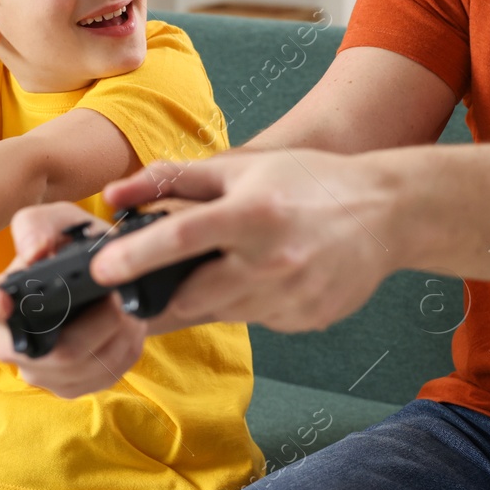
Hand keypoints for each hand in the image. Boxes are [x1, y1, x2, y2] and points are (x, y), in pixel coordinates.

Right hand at [0, 203, 149, 398]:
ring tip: (124, 305)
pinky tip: (127, 325)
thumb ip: (39, 225)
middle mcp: (11, 341)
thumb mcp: (60, 221)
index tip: (2, 302)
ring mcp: (41, 371)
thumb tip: (33, 252)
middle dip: (95, 320)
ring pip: (84, 363)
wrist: (113, 279)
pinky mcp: (71, 386)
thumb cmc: (75, 247)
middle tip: (115, 295)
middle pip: (54, 350)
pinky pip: (105, 372)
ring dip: (116, 330)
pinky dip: (125, 344)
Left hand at [93, 148, 402, 332]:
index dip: (136, 257)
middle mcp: (271, 261)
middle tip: (157, 282)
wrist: (387, 212)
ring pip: (220, 312)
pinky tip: (269, 276)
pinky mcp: (304, 321)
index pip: (181, 239)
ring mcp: (290, 298)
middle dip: (164, 295)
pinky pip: (255, 320)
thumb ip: (174, 180)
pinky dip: (247, 303)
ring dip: (207, 297)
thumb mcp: (244, 168)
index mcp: (253, 214)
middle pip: (190, 296)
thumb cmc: (311, 182)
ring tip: (233, 265)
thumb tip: (115, 193)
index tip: (102, 271)